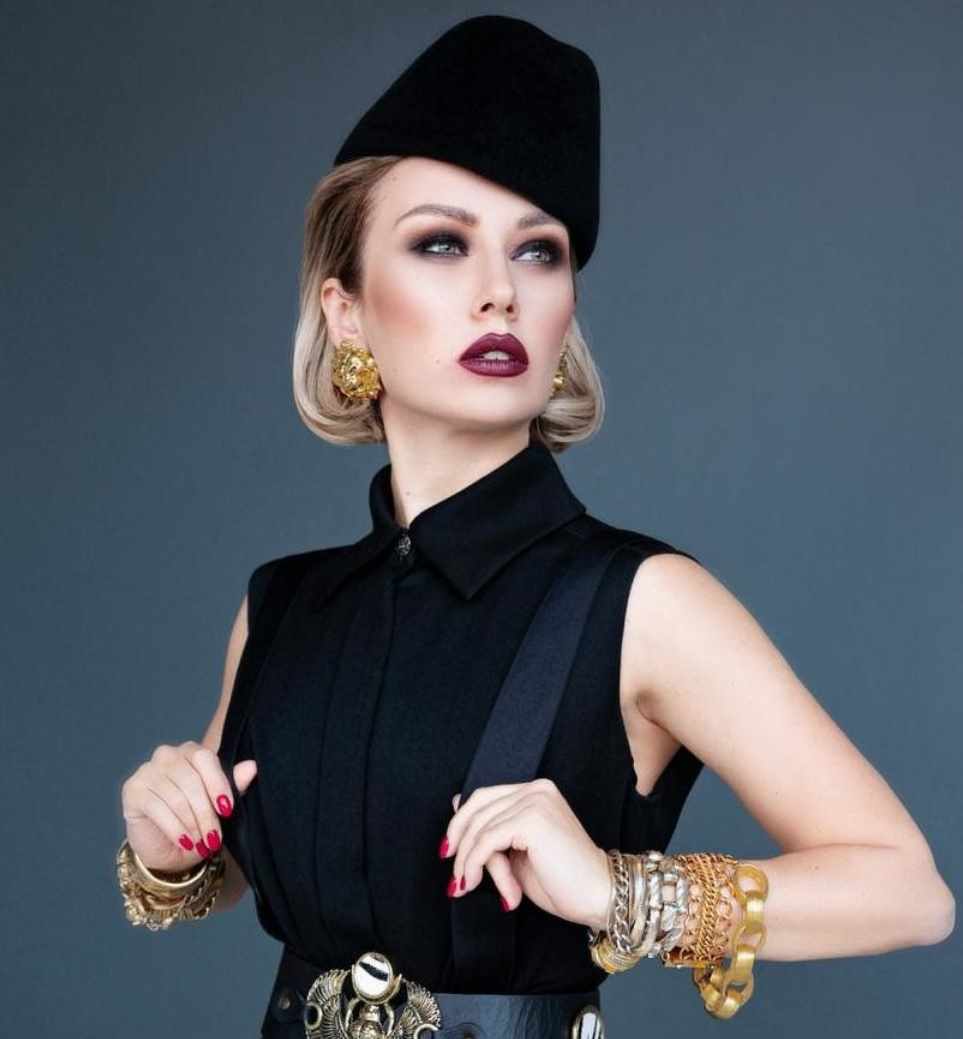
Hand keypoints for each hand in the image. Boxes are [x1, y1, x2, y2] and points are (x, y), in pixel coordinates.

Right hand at [120, 741, 257, 872]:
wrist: (167, 847)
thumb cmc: (197, 820)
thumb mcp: (219, 806)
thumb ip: (234, 785)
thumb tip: (252, 767)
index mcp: (191, 752)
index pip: (205, 758)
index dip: (218, 784)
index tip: (228, 810)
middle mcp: (167, 755)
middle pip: (191, 780)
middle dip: (206, 813)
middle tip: (215, 838)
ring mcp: (147, 771)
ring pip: (176, 797)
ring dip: (192, 825)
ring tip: (202, 844)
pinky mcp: (132, 790)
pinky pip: (157, 808)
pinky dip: (175, 828)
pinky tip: (185, 842)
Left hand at [441, 778, 610, 928]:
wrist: (598, 897)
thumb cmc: (562, 881)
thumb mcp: (516, 855)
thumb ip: (491, 833)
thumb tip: (456, 808)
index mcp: (536, 791)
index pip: (484, 796)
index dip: (461, 823)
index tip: (449, 852)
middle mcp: (536, 789)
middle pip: (477, 807)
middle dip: (459, 844)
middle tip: (454, 876)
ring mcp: (535, 801)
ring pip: (480, 828)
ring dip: (469, 863)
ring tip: (469, 887)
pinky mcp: (532, 820)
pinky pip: (486, 841)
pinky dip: (474, 864)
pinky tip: (474, 884)